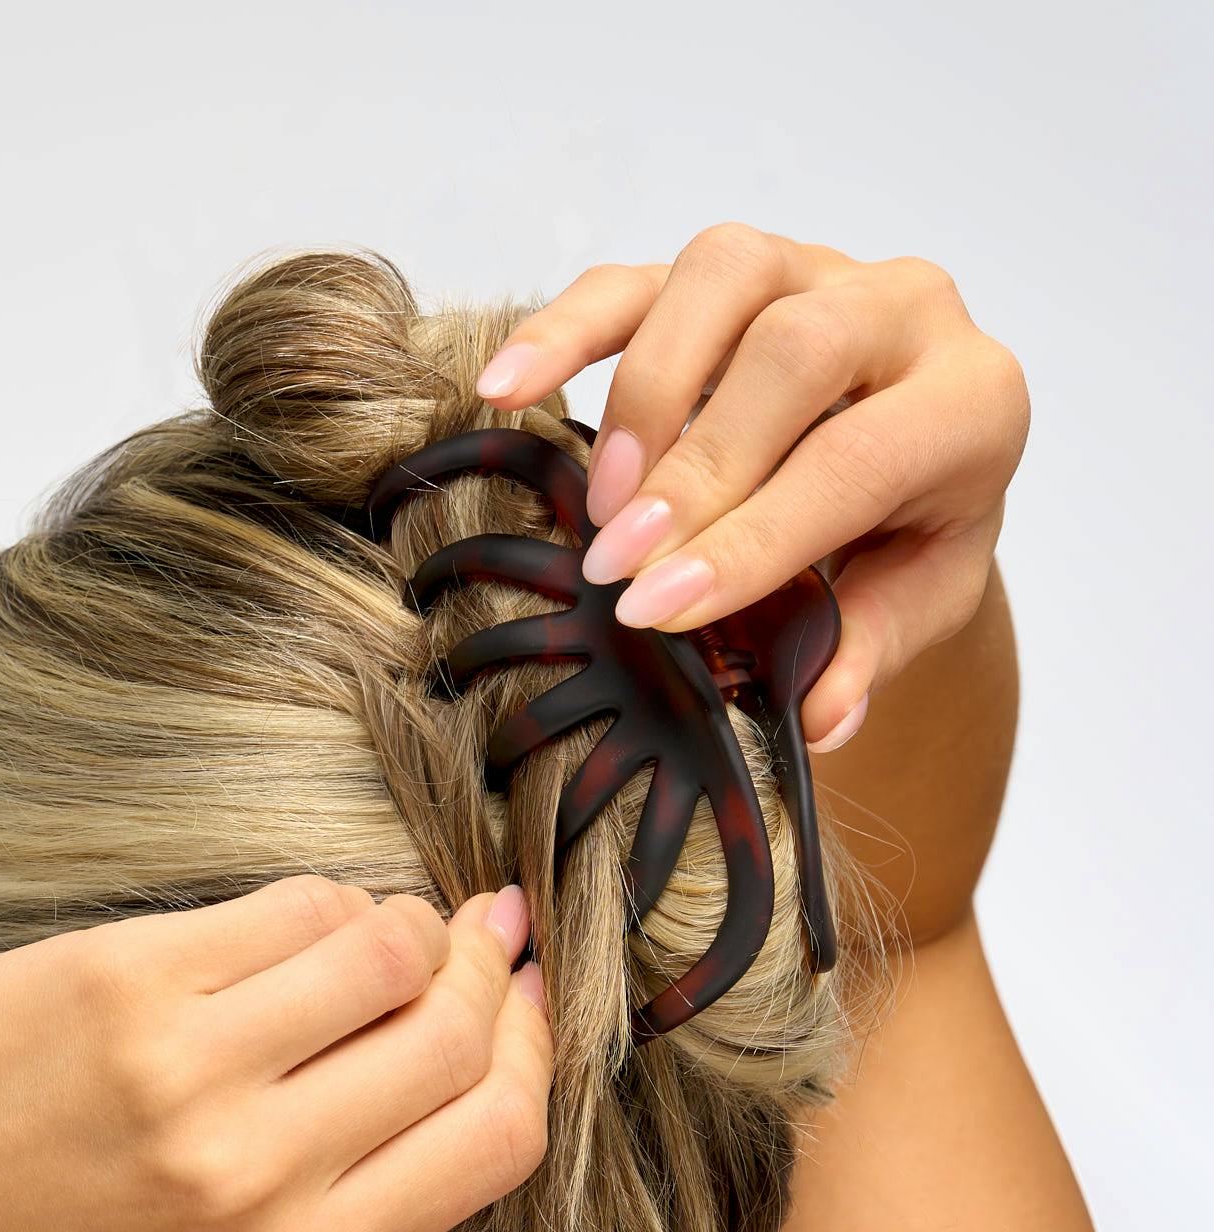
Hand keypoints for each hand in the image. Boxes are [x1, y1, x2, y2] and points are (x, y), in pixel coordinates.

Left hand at [0, 877, 551, 1231]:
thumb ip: (339, 1191)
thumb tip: (462, 1053)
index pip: (496, 1141)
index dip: (531, 1052)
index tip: (523, 1002)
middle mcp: (256, 1176)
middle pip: (457, 1039)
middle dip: (483, 973)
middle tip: (473, 939)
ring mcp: (193, 1071)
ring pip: (387, 953)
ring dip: (405, 925)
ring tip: (374, 930)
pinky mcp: (131, 978)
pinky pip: (293, 908)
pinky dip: (322, 900)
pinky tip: (298, 918)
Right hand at [475, 224, 1029, 748]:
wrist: (913, 454)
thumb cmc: (911, 528)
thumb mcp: (916, 600)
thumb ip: (869, 653)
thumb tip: (819, 717)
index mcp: (972, 402)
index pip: (857, 460)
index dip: (752, 540)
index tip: (657, 609)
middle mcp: (905, 311)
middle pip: (794, 350)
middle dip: (696, 468)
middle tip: (618, 565)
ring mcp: (813, 268)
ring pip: (722, 274)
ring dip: (646, 393)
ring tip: (599, 501)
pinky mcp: (725, 272)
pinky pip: (637, 277)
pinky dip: (563, 330)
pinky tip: (505, 390)